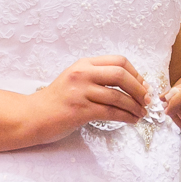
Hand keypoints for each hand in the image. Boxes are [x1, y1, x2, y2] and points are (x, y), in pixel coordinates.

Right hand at [25, 55, 147, 143]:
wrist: (33, 116)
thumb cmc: (57, 100)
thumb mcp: (75, 79)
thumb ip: (97, 77)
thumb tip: (131, 83)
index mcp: (84, 64)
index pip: (119, 61)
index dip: (136, 73)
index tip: (143, 85)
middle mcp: (82, 74)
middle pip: (121, 75)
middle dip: (140, 89)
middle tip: (147, 100)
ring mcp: (80, 91)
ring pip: (118, 96)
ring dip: (135, 106)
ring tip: (141, 114)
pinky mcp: (80, 110)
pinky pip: (111, 112)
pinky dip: (126, 117)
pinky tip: (132, 120)